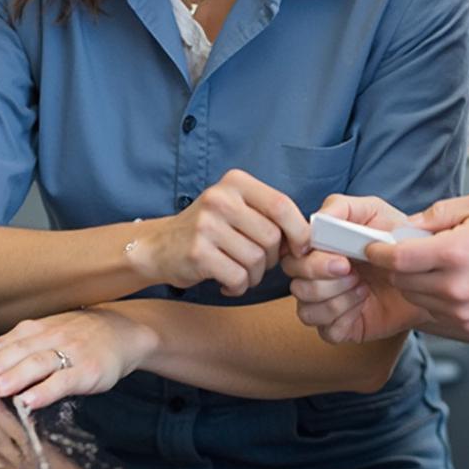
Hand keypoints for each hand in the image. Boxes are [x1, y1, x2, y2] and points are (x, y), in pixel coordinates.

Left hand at [0, 305, 157, 409]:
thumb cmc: (82, 336)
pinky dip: (45, 391)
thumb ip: (23, 348)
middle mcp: (53, 336)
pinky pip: (64, 380)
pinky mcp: (88, 370)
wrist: (125, 333)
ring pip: (38, 362)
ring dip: (15, 376)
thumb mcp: (52, 333)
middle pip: (19, 351)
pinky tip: (30, 401)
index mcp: (40, 328)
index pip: (7, 341)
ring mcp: (72, 352)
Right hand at [134, 169, 309, 296]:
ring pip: (257, 260)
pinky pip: (238, 277)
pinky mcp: (197, 253)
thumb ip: (269, 214)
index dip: (298, 230)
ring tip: (240, 272)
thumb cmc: (210, 229)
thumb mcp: (237, 207)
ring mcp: (206, 225)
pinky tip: (228, 282)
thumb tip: (308, 238)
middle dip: (272, 258)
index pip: (281, 205)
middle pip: (271, 236)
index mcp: (236, 182)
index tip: (301, 248)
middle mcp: (220, 198)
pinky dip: (239, 286)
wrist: (159, 246)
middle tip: (258, 263)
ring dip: (255, 275)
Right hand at [285, 194, 428, 342]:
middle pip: (296, 285)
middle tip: (354, 271)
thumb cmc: (396, 239)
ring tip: (363, 287)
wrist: (424, 274)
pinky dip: (345, 318)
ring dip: (336, 299)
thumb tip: (316, 220)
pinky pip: (327, 330)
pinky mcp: (340, 327)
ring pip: (306, 310)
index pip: (292, 257)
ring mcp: (325, 304)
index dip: (310, 262)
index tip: (342, 259)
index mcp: (317, 248)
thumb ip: (342, 207)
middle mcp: (315, 276)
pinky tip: (363, 304)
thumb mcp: (374, 211)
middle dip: (324, 279)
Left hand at [366, 191, 468, 334]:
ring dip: (414, 282)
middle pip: (401, 280)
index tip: (375, 246)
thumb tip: (409, 225)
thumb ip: (438, 213)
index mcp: (454, 252)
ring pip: (415, 298)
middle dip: (397, 265)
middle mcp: (455, 286)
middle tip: (407, 251)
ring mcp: (462, 310)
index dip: (380, 251)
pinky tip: (449, 281)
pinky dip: (433, 297)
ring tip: (434, 265)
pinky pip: (435, 312)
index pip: (398, 258)